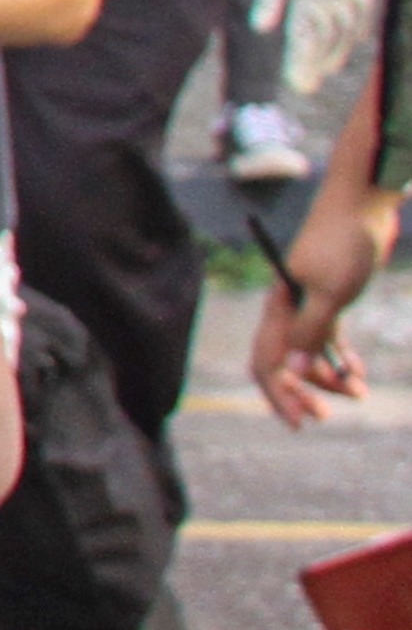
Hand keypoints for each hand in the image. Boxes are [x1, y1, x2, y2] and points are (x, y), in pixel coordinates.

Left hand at [251, 0, 371, 92]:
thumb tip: (259, 29)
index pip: (305, 37)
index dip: (300, 63)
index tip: (295, 85)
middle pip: (325, 41)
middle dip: (313, 66)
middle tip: (304, 87)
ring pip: (344, 35)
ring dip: (332, 55)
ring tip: (320, 74)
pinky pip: (361, 21)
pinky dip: (351, 38)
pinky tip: (343, 51)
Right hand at [254, 191, 392, 426]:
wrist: (361, 208)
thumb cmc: (343, 245)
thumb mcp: (330, 292)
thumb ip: (311, 331)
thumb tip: (295, 371)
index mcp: (278, 310)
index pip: (268, 362)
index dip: (279, 395)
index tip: (300, 420)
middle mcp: (287, 312)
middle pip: (286, 364)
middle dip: (304, 392)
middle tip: (325, 415)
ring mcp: (308, 307)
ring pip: (311, 355)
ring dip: (331, 378)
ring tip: (360, 392)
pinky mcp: (329, 301)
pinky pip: (329, 341)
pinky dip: (342, 359)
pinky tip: (359, 372)